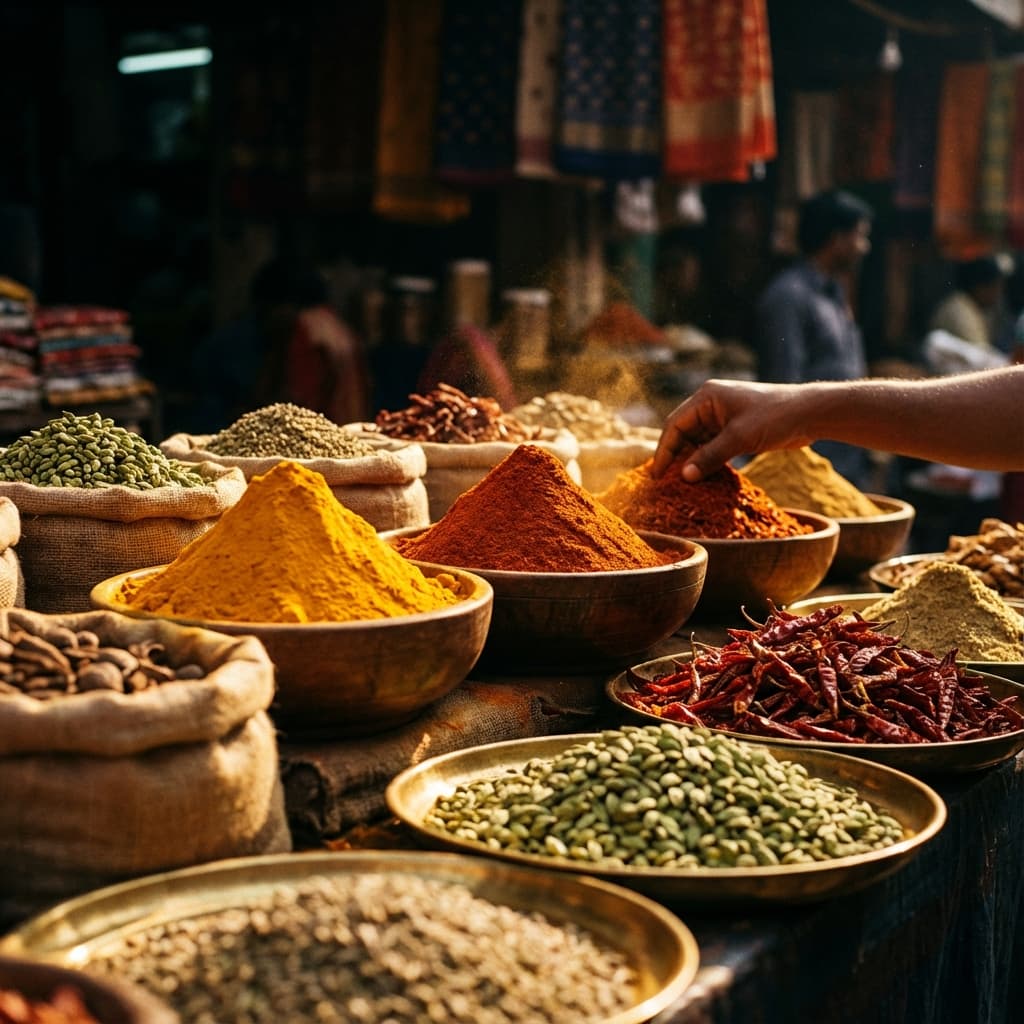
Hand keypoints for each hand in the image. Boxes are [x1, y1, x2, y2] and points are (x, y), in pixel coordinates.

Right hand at [652, 379, 811, 479]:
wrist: (809, 413)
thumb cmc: (774, 417)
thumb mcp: (739, 438)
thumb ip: (710, 457)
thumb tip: (685, 477)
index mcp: (706, 397)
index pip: (675, 425)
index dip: (664, 451)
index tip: (657, 475)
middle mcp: (710, 404)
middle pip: (683, 433)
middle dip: (675, 457)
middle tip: (665, 482)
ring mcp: (722, 417)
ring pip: (697, 442)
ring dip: (691, 461)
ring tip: (682, 484)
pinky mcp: (734, 429)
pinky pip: (712, 446)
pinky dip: (706, 461)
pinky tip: (703, 478)